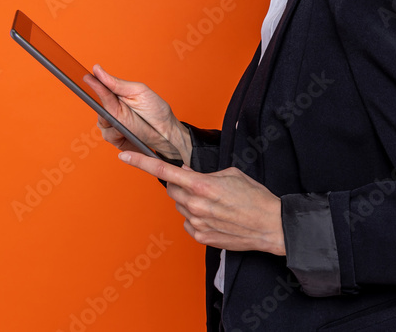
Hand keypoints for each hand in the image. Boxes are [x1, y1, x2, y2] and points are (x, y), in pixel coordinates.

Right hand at [82, 64, 190, 163]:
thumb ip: (117, 83)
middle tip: (117, 108)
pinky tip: (128, 132)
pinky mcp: (115, 138)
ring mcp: (113, 124)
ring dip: (113, 122)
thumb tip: (97, 70)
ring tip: (129, 122)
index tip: (87, 78)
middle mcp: (112, 109)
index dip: (93, 84)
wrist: (167, 132)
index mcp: (117, 95)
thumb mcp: (139, 91)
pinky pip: (108, 135)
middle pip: (97, 107)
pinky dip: (117, 134)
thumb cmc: (156, 110)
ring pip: (101, 122)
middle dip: (105, 107)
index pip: (100, 88)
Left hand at [118, 151, 285, 255]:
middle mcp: (195, 205)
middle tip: (201, 184)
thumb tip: (190, 176)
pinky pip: (188, 223)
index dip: (141, 163)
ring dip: (190, 201)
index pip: (164, 172)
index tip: (125, 157)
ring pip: (180, 206)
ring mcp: (197, 223)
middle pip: (172, 189)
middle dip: (181, 184)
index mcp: (202, 185)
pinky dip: (196, 217)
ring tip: (215, 203)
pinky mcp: (201, 237)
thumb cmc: (255, 198)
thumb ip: (206, 174)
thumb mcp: (232, 174)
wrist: (270, 226)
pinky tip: (215, 216)